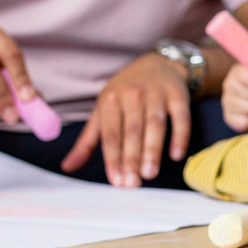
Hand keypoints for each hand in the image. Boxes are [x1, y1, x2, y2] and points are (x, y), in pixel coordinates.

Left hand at [61, 53, 191, 187]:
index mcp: (110, 100)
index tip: (116, 181)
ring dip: (153, 150)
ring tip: (149, 173)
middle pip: (132, 131)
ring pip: (155, 125)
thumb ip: (87, 141)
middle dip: (132, 158)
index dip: (113, 158)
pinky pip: (180, 117)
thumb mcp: (102, 111)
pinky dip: (179, 136)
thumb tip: (67, 167)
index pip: (111, 134)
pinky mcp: (177, 94)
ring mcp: (156, 93)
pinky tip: (176, 155)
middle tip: (133, 183)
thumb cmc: (125, 93)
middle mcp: (132, 94)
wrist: (159, 64)